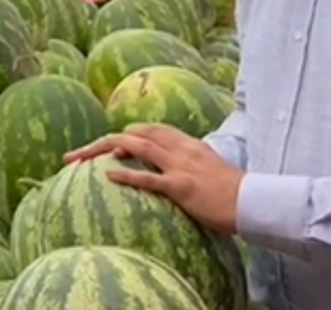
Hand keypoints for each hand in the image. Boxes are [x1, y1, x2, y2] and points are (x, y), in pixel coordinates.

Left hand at [65, 124, 244, 234]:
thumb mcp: (208, 170)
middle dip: (101, 142)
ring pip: (136, 147)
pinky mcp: (182, 187)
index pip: (148, 129)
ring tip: (78, 160)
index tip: (105, 147)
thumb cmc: (234, 192)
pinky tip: (108, 175)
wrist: (256, 202)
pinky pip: (150, 178)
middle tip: (74, 156)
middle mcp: (180, 149)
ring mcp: (180, 166)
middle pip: (134, 134)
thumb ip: (189, 165)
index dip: (124, 134)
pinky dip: (127, 174)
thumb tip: (170, 173)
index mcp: (186, 144)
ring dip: (102, 150)